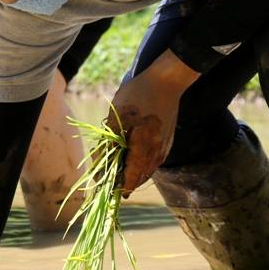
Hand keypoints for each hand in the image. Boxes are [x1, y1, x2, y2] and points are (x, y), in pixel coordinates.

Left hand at [110, 50, 197, 194]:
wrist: (165, 81)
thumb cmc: (136, 97)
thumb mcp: (115, 119)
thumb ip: (107, 146)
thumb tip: (100, 168)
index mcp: (144, 148)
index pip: (130, 179)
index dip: (116, 187)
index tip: (104, 188)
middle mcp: (157, 153)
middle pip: (139, 177)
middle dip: (123, 182)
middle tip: (107, 181)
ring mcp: (165, 147)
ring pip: (147, 170)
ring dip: (133, 174)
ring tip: (117, 171)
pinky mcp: (168, 141)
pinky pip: (153, 160)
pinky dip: (141, 164)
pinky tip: (132, 158)